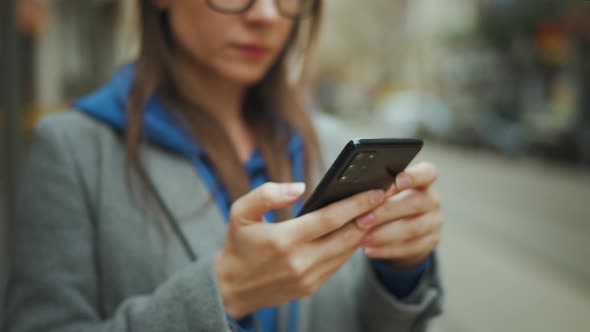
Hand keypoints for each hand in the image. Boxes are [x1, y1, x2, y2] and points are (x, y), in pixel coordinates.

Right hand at [216, 182, 385, 318]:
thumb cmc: (238, 245)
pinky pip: (337, 264)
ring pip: (346, 252)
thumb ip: (267, 194)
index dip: (356, 204)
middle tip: (384, 199)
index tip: (376, 191)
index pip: (330, 219)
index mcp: (283, 240)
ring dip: (362, 232)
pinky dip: (348, 247)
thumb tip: (300, 188)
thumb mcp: (240, 212)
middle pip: (347, 237)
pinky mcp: (311, 287)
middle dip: (369, 216)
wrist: (231, 288)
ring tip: (374, 212)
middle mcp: (299, 261)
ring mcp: (308, 277)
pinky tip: (355, 232)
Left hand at [354, 162, 442, 269]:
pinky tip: (370, 250)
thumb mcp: (384, 193)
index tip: (398, 180)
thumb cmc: (386, 203)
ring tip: (362, 238)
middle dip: (386, 211)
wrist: (400, 231)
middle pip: (415, 202)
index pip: (428, 173)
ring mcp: (434, 221)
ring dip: (384, 234)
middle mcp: (432, 199)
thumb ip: (378, 189)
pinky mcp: (431, 242)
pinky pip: (410, 247)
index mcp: (423, 180)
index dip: (415, 176)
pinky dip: (387, 250)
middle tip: (361, 220)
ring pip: (413, 228)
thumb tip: (358, 191)